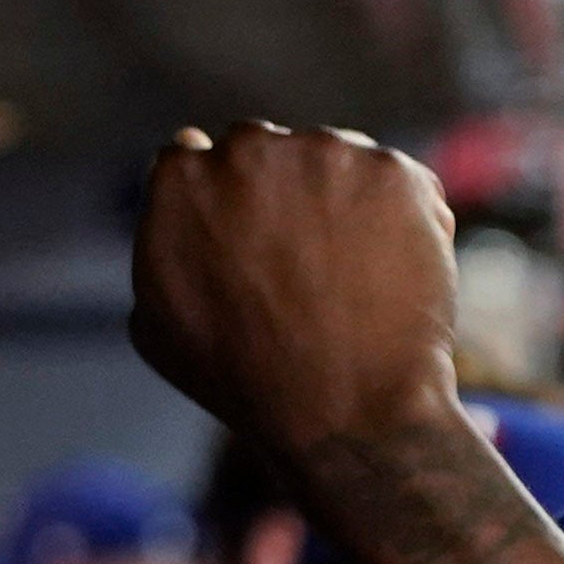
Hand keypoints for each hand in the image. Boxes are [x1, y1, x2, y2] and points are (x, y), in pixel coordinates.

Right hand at [130, 123, 463, 472]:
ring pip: (335, 161)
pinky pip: (399, 184)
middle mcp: (248, 148)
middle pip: (268, 151)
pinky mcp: (393, 172)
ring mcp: (325, 153)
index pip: (198, 157)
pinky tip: (393, 276)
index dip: (228, 202)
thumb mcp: (159, 323)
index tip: (252, 242)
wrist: (346, 415)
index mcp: (180, 178)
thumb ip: (161, 238)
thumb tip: (178, 180)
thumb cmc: (246, 385)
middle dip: (284, 195)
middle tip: (306, 269)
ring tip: (353, 283)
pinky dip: (404, 219)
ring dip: (344, 202)